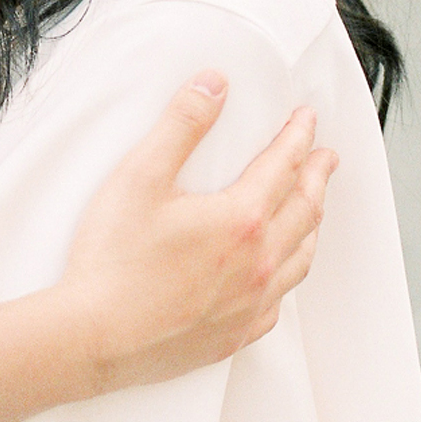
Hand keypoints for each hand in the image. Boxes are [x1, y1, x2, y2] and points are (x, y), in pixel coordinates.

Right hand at [55, 71, 333, 393]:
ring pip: (301, 256)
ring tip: (314, 206)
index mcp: (240, 219)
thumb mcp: (140, 177)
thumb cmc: (112, 261)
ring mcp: (251, 304)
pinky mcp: (236, 335)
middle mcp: (258, 263)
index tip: (306, 119)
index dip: (298, 137)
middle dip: (317, 176)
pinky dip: (290, 273)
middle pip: (304, 209)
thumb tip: (214, 84)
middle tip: (326, 156)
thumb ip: (181, 125)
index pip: (283, 165)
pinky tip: (281, 271)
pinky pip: (281, 300)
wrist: (94, 337)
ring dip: (313, 223)